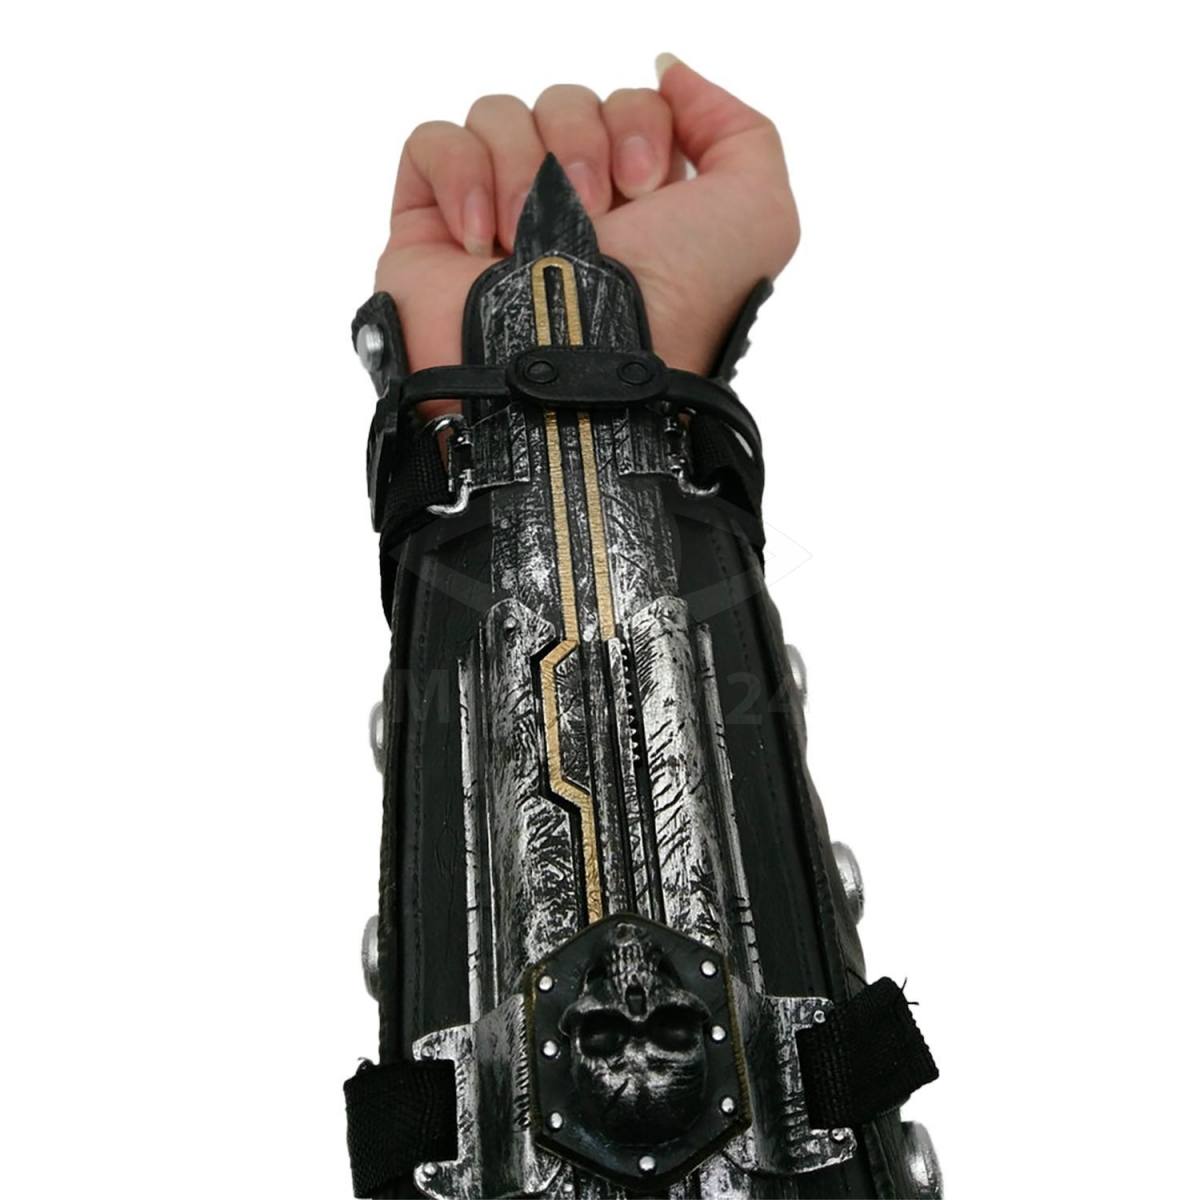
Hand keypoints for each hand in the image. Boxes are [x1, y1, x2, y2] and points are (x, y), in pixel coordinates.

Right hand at [376, 55, 799, 398]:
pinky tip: (480, 239)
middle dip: (584, 144)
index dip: (641, 124)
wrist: (579, 379)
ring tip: (529, 241)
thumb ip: (740, 129)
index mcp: (641, 206)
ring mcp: (499, 219)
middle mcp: (571, 210)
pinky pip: (432, 143)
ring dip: (524, 167)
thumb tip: (671, 72)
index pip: (631, 103)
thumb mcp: (758, 216)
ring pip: (501, 114)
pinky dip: (458, 174)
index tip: (646, 190)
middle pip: (568, 103)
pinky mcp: (432, 231)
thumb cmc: (674, 308)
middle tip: (595, 216)